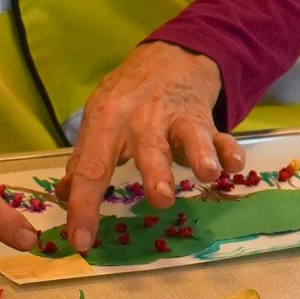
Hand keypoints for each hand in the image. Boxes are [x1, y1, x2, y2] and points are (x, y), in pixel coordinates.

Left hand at [54, 43, 242, 252]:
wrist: (168, 56)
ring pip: (188, 138)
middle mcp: (142, 121)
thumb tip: (64, 196)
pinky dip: (229, 150)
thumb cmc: (127, 97)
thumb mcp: (98, 119)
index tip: (81, 242)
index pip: (93, 170)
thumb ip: (84, 159)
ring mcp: (176, 119)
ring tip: (206, 172)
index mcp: (107, 124)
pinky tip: (235, 164)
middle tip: (161, 198)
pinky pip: (219, 136)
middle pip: (148, 149)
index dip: (85, 207)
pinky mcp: (204, 120)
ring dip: (199, 154)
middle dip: (156, 173)